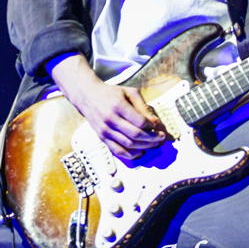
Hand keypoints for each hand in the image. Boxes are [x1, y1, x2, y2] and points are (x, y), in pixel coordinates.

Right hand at [49, 54, 165, 159]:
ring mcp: (105, 130)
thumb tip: (155, 122)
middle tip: (161, 137)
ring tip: (154, 144)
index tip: (157, 126)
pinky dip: (131, 154)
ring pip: (128, 144)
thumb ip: (142, 106)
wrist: (87, 96)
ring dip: (144, 146)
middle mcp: (110, 119)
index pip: (139, 121)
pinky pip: (117, 150)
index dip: (152, 126)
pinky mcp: (102, 137)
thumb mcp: (128, 92)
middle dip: (152, 138)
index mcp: (118, 105)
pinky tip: (140, 151)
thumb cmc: (110, 93)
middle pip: (135, 134)